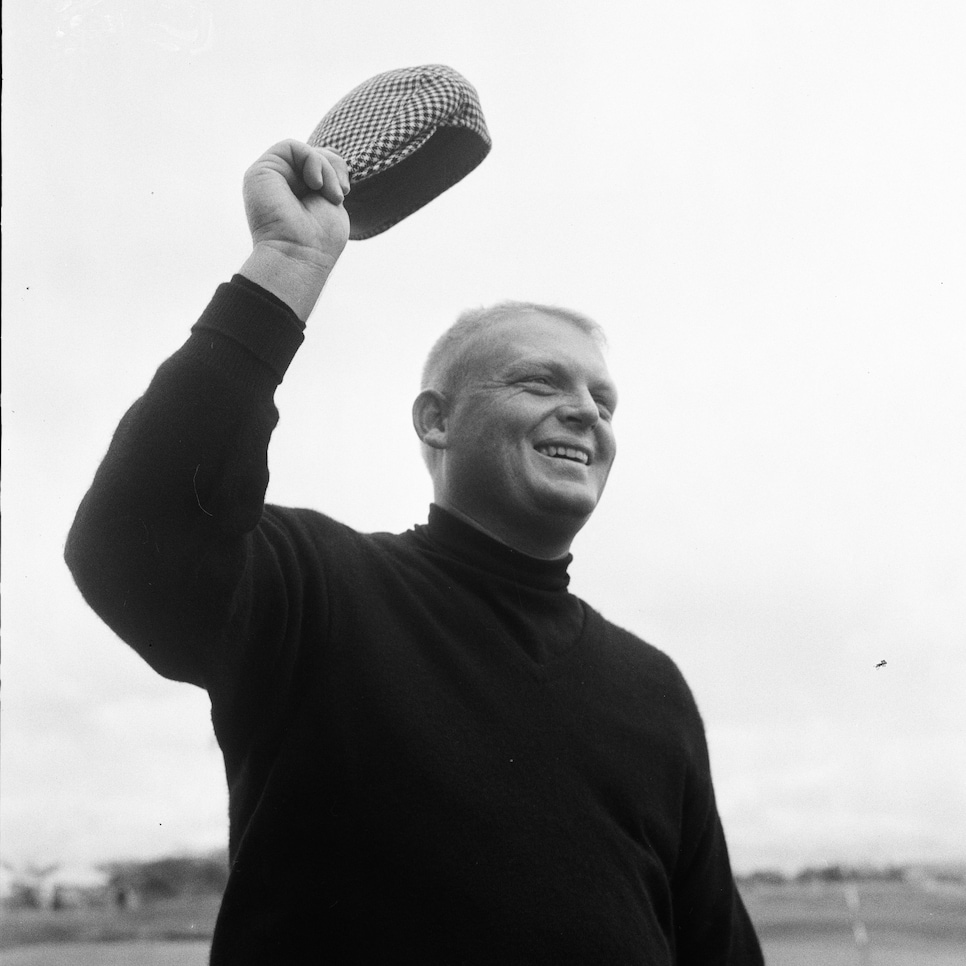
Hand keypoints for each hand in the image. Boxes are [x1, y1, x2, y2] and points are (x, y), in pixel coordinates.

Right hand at [240, 140, 350, 319]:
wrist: (299, 256)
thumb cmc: (319, 241)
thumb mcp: (332, 203)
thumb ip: (329, 177)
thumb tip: (331, 155)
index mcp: (298, 193)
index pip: (320, 164)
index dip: (336, 168)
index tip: (344, 193)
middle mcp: (282, 184)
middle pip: (314, 154)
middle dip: (334, 166)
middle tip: (340, 193)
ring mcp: (270, 177)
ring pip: (304, 151)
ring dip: (325, 168)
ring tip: (329, 194)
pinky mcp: (261, 171)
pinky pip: (291, 146)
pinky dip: (312, 160)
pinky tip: (316, 184)